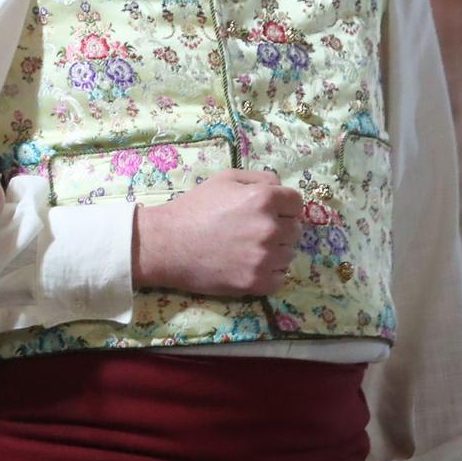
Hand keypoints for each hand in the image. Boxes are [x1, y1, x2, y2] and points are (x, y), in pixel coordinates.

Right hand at [130, 169, 300, 296]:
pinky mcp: (257, 282)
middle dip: (279, 228)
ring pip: (288, 254)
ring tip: (247, 249)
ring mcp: (265, 258)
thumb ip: (258, 178)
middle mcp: (270, 228)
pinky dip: (268, 273)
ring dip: (274, 251)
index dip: (284, 206)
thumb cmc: (193, 208)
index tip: (269, 212)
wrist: (165, 243)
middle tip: (253, 231)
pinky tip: (247, 266)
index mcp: (263, 199)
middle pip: (295, 229)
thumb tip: (280, 187)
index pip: (297, 203)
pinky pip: (279, 278)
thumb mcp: (223, 179)